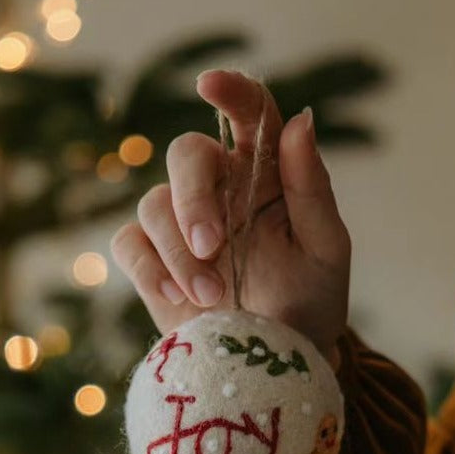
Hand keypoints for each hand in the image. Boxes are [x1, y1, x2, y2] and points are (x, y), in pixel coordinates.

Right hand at [110, 69, 350, 367]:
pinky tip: (177, 298)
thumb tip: (301, 121)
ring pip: (154, 203)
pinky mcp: (152, 263)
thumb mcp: (325, 250)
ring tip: (211, 296)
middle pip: (186, 154)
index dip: (231, 91)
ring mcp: (181, 225)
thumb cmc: (312, 304)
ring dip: (178, 251)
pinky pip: (129, 243)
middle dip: (192, 198)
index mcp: (266, 175)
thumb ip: (311, 188)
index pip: (250, 115)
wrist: (276, 368)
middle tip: (210, 246)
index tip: (210, 85)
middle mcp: (220, 190)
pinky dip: (148, 267)